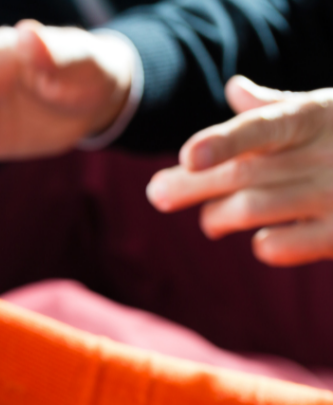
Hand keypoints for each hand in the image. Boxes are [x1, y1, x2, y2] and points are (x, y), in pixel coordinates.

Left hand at [147, 76, 332, 265]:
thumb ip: (277, 109)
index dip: (224, 140)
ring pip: (251, 210)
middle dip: (191, 185)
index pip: (264, 127)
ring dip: (217, 216)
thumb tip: (234, 88)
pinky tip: (258, 239)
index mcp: (314, 117)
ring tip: (210, 221)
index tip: (188, 156)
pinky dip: (260, 244)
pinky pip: (280, 246)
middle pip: (243, 173)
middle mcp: (326, 154)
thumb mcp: (327, 112)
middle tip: (158, 193)